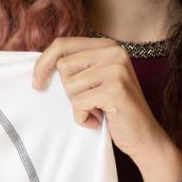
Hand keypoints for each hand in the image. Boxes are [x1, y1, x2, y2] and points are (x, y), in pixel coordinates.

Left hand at [32, 37, 169, 165]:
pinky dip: (83, 118)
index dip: (43, 63)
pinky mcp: (115, 90)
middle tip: (90, 101)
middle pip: (63, 66)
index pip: (62, 44)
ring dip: (78, 105)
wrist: (145, 137)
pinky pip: (78, 104)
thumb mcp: (96, 79)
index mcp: (107, 45)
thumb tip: (39, 64)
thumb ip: (77, 65)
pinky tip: (99, 120)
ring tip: (97, 110)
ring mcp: (116, 70)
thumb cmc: (114, 109)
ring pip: (69, 85)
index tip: (36, 82)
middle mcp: (114, 52)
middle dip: (69, 90)